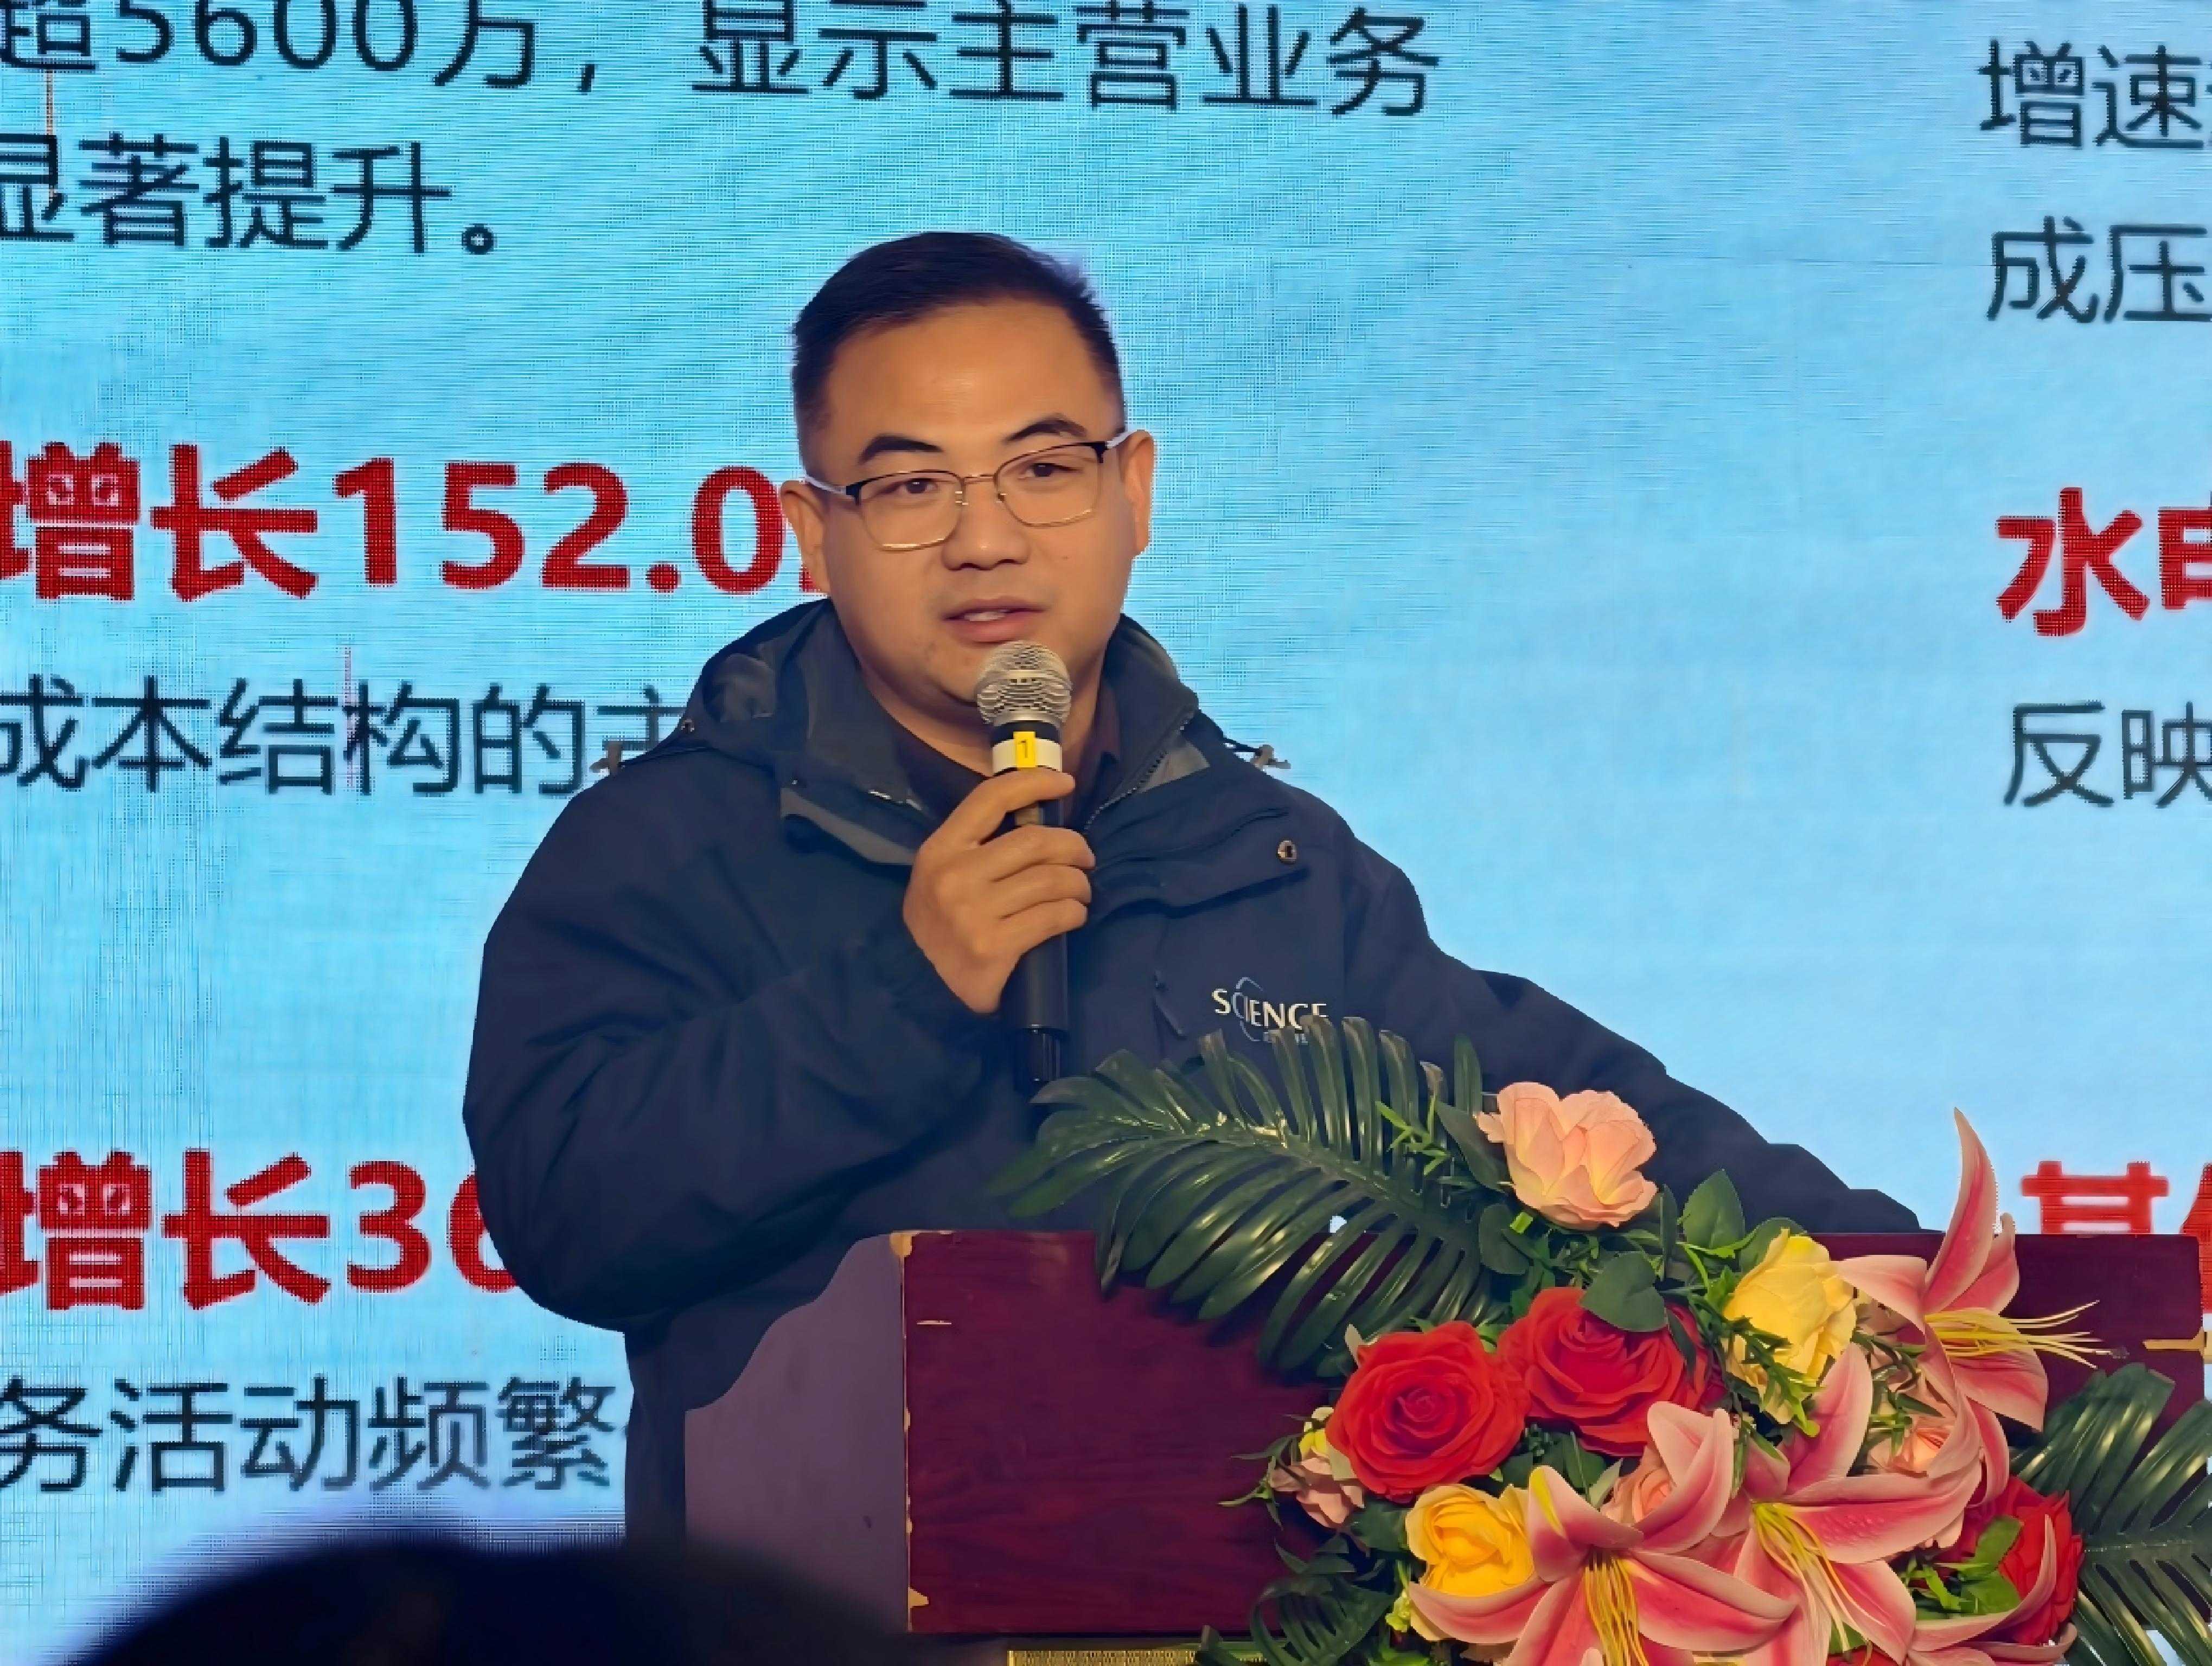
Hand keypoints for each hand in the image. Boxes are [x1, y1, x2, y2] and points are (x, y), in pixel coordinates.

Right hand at [903, 768, 1093, 1014]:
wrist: (921, 986)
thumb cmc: (945, 922)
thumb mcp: (944, 874)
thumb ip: (980, 844)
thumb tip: (1040, 812)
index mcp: (940, 849)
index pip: (991, 799)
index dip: (1034, 783)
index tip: (1065, 783)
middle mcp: (954, 876)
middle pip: (1035, 841)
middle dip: (1073, 846)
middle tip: (1084, 858)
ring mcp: (973, 913)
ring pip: (1051, 879)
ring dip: (1078, 883)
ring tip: (1080, 891)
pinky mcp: (994, 945)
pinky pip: (1054, 916)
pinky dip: (1074, 912)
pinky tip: (1073, 915)